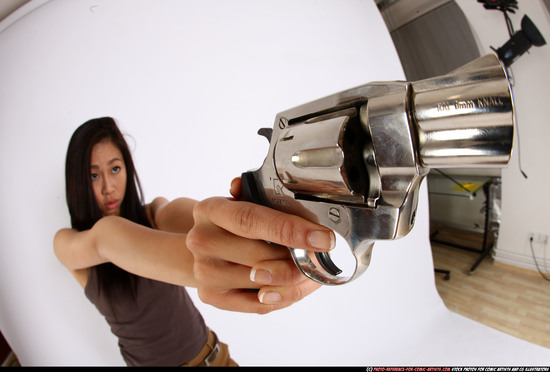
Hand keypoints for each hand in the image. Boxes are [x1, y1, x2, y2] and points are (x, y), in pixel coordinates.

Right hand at [186, 178, 334, 313]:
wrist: (204, 249)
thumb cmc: (231, 225)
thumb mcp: (240, 203)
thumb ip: (255, 195)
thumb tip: (258, 188)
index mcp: (211, 209)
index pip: (252, 220)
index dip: (291, 230)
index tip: (323, 239)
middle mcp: (202, 240)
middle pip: (261, 255)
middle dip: (298, 259)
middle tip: (320, 257)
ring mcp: (204, 271)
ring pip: (263, 283)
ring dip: (293, 279)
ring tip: (307, 270)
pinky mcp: (211, 296)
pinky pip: (259, 304)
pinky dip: (282, 297)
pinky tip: (290, 286)